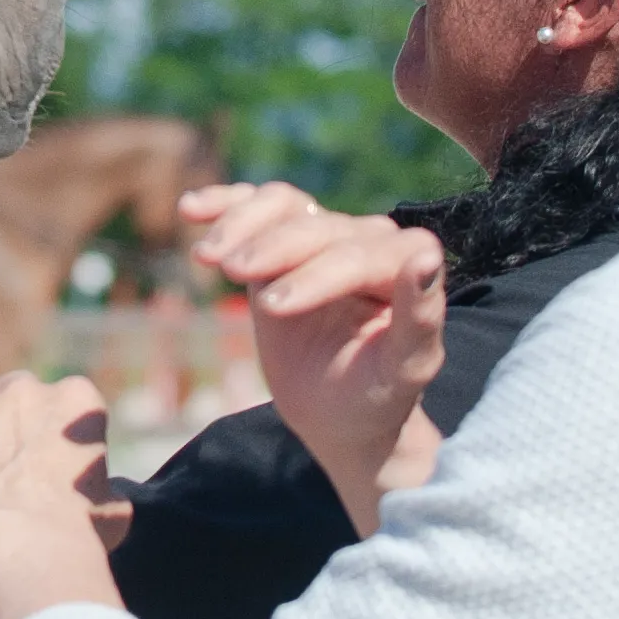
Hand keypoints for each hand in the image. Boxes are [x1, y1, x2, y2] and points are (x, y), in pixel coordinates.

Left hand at [0, 370, 128, 618]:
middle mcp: (25, 392)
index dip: (58, 430)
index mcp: (76, 404)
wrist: (26, 545)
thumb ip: (103, 492)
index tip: (54, 460)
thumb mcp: (112, 514)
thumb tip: (108, 502)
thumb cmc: (77, 536)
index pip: (68, 398)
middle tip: (4, 459)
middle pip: (13, 389)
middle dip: (8, 417)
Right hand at [189, 181, 445, 531]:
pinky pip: (256, 206)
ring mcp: (325, 234)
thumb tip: (426, 255)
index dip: (317, 274)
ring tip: (210, 257)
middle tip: (235, 278)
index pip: (362, 254)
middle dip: (273, 251)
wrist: (338, 413)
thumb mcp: (402, 371)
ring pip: (284, 205)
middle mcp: (368, 241)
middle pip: (316, 228)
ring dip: (242, 224)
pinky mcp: (286, 238)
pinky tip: (192, 210)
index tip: (272, 309)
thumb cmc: (377, 398)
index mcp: (407, 268)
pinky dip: (224, 205)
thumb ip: (421, 316)